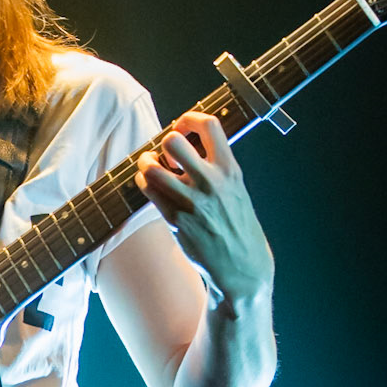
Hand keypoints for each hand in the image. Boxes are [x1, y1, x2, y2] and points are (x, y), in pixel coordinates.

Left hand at [135, 113, 273, 311]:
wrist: (242, 267)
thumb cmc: (237, 226)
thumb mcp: (236, 189)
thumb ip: (217, 167)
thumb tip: (190, 146)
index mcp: (230, 170)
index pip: (209, 125)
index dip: (189, 119)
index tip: (183, 128)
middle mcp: (211, 182)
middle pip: (173, 142)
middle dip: (165, 142)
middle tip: (168, 154)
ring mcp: (192, 202)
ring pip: (153, 167)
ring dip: (146, 163)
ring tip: (151, 167)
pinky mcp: (176, 220)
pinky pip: (149, 191)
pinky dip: (144, 183)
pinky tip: (149, 185)